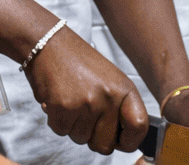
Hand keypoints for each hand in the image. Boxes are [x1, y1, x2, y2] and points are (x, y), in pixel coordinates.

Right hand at [25, 24, 149, 154]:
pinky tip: (59, 102)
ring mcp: (86, 103)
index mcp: (124, 88)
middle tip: (86, 117)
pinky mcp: (63, 108)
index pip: (139, 126)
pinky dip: (58, 121)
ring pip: (81, 139)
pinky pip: (61, 132)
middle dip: (94, 138)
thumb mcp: (109, 79)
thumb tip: (123, 139)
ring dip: (74, 126)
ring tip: (71, 102)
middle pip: (106, 144)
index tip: (122, 141)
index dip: (130, 141)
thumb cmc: (78, 61)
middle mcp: (108, 97)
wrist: (49, 43)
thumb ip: (119, 107)